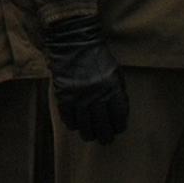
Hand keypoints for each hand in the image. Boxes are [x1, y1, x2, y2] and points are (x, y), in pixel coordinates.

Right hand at [43, 14, 128, 143]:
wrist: (73, 42)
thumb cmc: (97, 56)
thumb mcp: (115, 72)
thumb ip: (117, 91)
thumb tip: (117, 112)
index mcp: (112, 88)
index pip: (119, 116)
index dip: (119, 126)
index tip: (117, 129)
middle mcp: (96, 95)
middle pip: (102, 124)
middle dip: (105, 135)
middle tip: (105, 140)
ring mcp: (79, 96)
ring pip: (85, 124)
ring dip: (88, 133)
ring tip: (90, 136)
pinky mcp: (64, 94)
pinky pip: (68, 116)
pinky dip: (71, 123)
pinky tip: (75, 125)